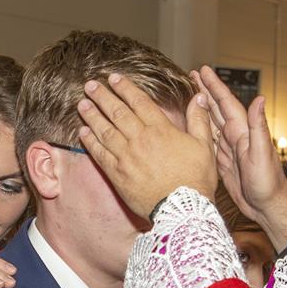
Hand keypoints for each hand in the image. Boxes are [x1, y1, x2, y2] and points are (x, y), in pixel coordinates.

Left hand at [76, 75, 214, 218]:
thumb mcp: (204, 146)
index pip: (139, 102)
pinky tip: (83, 132)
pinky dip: (90, 142)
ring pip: (105, 130)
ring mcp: (127, 156)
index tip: (113, 78)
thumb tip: (199, 96)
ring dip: (92, 115)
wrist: (182, 209)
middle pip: (117, 112)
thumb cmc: (196, 179)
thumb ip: (199, 119)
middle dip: (102, 96)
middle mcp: (140, 139)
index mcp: (161, 129)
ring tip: (82, 103)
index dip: (125, 88)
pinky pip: (100, 154)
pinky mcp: (118, 174)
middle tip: (90, 85)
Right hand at [193, 66, 286, 248]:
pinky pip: (209, 141)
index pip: (226, 104)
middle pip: (217, 109)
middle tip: (192, 75)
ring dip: (202, 107)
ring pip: (212, 122)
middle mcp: (236, 137)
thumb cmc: (268, 183)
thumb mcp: (262, 154)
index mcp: (243, 132)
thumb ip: (259, 127)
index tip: (203, 70)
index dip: (214, 86)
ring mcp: (230, 149)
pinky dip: (201, 129)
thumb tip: (260, 99)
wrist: (267, 207)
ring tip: (190, 94)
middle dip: (205, 91)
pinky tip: (194, 125)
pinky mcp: (224, 162)